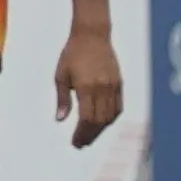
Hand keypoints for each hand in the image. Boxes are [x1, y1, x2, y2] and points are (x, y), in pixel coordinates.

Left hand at [55, 25, 122, 148]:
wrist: (92, 37)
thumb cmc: (71, 55)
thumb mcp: (60, 76)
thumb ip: (62, 99)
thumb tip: (60, 120)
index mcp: (86, 87)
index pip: (86, 118)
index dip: (81, 133)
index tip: (75, 142)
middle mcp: (103, 88)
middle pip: (99, 121)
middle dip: (90, 135)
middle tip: (81, 144)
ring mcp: (114, 86)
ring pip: (110, 116)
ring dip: (100, 129)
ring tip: (89, 137)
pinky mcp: (120, 84)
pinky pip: (118, 107)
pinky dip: (111, 118)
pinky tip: (102, 124)